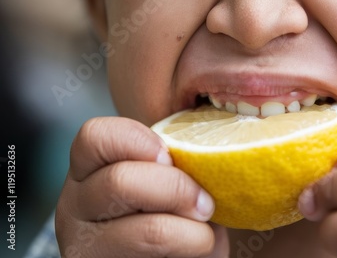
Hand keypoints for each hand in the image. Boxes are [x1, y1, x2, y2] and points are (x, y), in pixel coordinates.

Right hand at [55, 117, 228, 257]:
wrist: (172, 256)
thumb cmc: (173, 212)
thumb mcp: (166, 176)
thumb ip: (172, 158)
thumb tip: (217, 133)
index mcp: (89, 168)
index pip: (95, 136)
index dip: (138, 140)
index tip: (170, 155)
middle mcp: (75, 204)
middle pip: (121, 181)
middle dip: (177, 189)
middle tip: (205, 203)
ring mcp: (85, 244)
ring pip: (150, 230)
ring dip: (193, 230)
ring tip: (204, 232)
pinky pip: (161, 255)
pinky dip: (192, 249)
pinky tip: (192, 250)